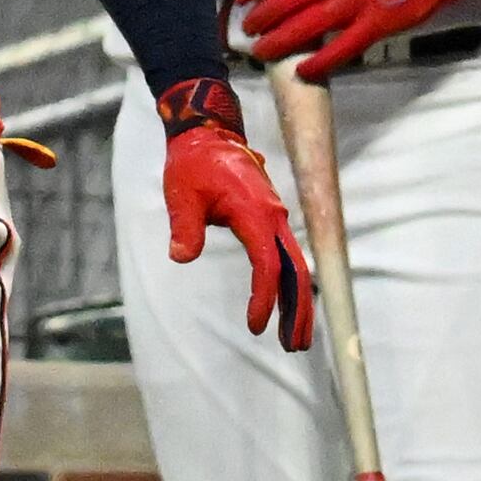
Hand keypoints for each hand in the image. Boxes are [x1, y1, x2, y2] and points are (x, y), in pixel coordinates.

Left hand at [158, 85, 312, 346]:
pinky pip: (286, 255)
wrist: (207, 134)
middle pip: (296, 270)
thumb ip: (185, 227)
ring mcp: (275, 217)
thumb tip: (181, 257)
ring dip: (299, 301)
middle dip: (298, 310)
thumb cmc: (193, 164)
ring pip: (296, 265)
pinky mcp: (270, 218)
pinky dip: (290, 283)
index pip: (267, 265)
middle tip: (294, 346)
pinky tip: (287, 305)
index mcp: (255, 212)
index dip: (264, 298)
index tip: (255, 326)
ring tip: (296, 338)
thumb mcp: (182, 195)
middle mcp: (274, 216)